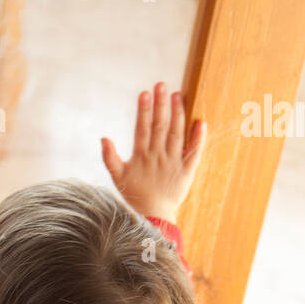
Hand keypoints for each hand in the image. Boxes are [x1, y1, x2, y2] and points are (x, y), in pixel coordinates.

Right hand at [101, 83, 205, 222]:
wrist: (152, 218)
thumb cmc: (134, 196)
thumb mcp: (117, 178)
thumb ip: (110, 158)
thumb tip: (103, 138)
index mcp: (141, 156)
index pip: (142, 128)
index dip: (143, 110)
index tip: (145, 93)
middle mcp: (158, 157)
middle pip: (160, 126)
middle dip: (161, 105)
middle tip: (162, 85)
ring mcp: (173, 163)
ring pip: (176, 134)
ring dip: (178, 114)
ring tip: (179, 95)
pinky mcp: (186, 172)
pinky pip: (194, 153)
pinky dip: (198, 139)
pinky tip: (201, 122)